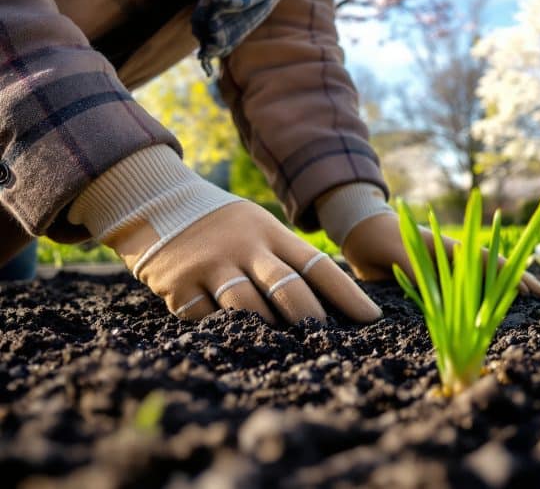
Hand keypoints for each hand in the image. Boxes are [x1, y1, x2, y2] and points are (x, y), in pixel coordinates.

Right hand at [106, 201, 381, 324]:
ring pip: (248, 307)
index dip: (346, 294)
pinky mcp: (180, 285)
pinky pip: (207, 317)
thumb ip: (287, 261)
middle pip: (286, 287)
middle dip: (310, 317)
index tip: (371, 318)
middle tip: (325, 339)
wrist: (157, 204)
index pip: (317, 265)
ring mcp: (212, 266)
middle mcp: (245, 248)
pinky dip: (222, 330)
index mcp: (272, 234)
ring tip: (281, 346)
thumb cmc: (226, 228)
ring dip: (267, 329)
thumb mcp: (260, 228)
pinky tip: (231, 337)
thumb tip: (328, 305)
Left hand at [340, 212, 539, 296]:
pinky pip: (454, 299)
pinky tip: (483, 321)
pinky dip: (471, 307)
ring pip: (477, 288)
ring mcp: (441, 274)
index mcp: (449, 250)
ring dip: (497, 299)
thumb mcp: (397, 251)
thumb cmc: (379, 236)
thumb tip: (436, 296)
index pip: (489, 262)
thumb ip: (415, 272)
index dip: (511, 275)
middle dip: (517, 285)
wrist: (358, 233)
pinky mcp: (427, 285)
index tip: (532, 289)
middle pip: (491, 275)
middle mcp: (450, 263)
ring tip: (521, 315)